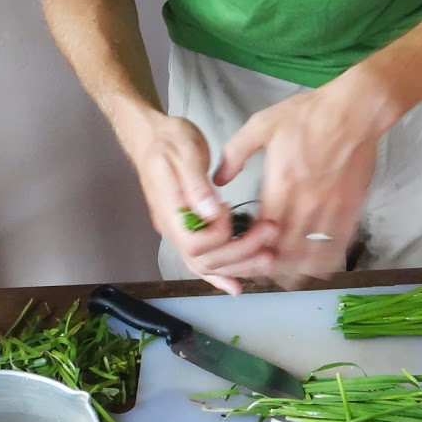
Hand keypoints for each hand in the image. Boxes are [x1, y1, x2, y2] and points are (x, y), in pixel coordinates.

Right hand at [121, 109, 279, 294]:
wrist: (152, 136)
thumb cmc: (168, 140)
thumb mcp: (183, 152)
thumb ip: (196, 185)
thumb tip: (211, 212)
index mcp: (169, 210)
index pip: (194, 243)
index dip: (219, 234)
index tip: (233, 211)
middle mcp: (172, 228)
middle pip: (204, 259)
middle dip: (241, 251)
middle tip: (270, 232)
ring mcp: (179, 231)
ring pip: (207, 264)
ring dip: (239, 263)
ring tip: (268, 255)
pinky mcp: (189, 229)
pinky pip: (203, 259)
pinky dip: (221, 275)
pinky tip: (237, 285)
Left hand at [214, 72, 389, 288]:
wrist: (355, 110)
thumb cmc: (309, 115)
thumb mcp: (262, 125)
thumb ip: (235, 153)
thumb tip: (218, 180)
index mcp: (281, 184)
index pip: (261, 230)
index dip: (250, 248)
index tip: (243, 253)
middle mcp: (305, 202)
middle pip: (286, 249)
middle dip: (271, 265)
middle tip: (262, 270)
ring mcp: (331, 208)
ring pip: (312, 253)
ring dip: (298, 269)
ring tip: (287, 277)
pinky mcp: (351, 207)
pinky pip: (338, 244)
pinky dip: (327, 260)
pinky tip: (318, 266)